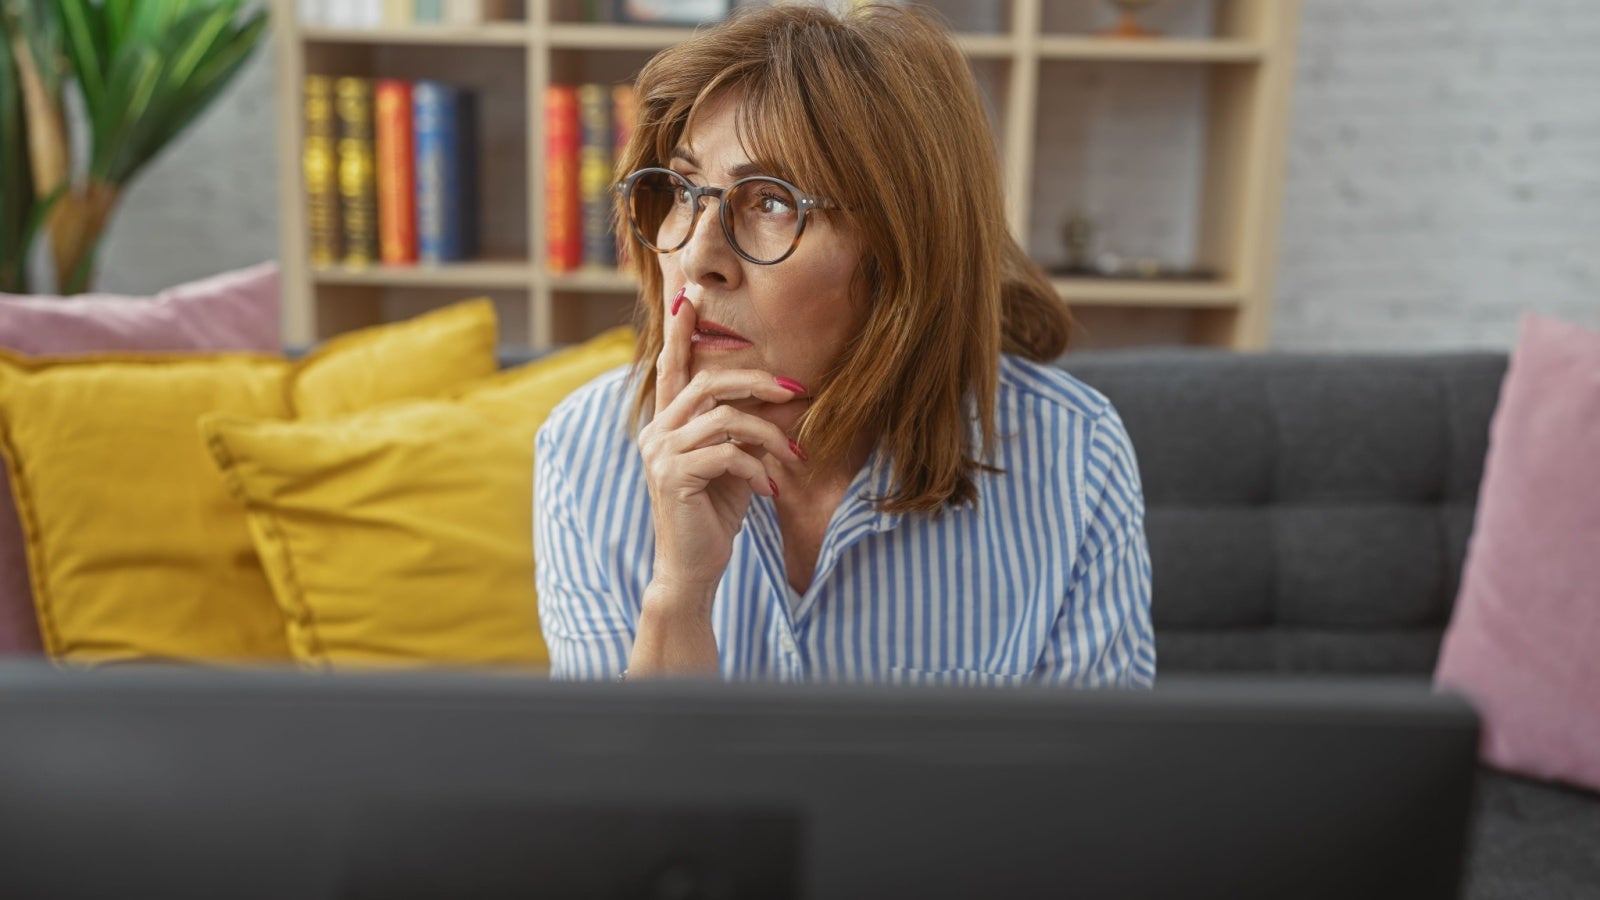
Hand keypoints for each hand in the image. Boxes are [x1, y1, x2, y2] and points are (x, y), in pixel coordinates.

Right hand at [638, 289, 805, 604]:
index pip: (673, 367)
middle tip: (798, 391)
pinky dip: (757, 469)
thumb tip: (789, 398)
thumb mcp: (738, 464)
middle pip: (710, 383)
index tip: (687, 296)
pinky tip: (771, 491)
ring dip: (770, 435)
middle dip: (759, 382)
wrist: (692, 569)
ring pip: (726, 419)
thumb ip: (749, 430)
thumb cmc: (715, 515)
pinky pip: (727, 453)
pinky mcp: (674, 476)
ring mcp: (660, 453)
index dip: (680, 332)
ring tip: (794, 457)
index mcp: (667, 423)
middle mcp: (656, 431)